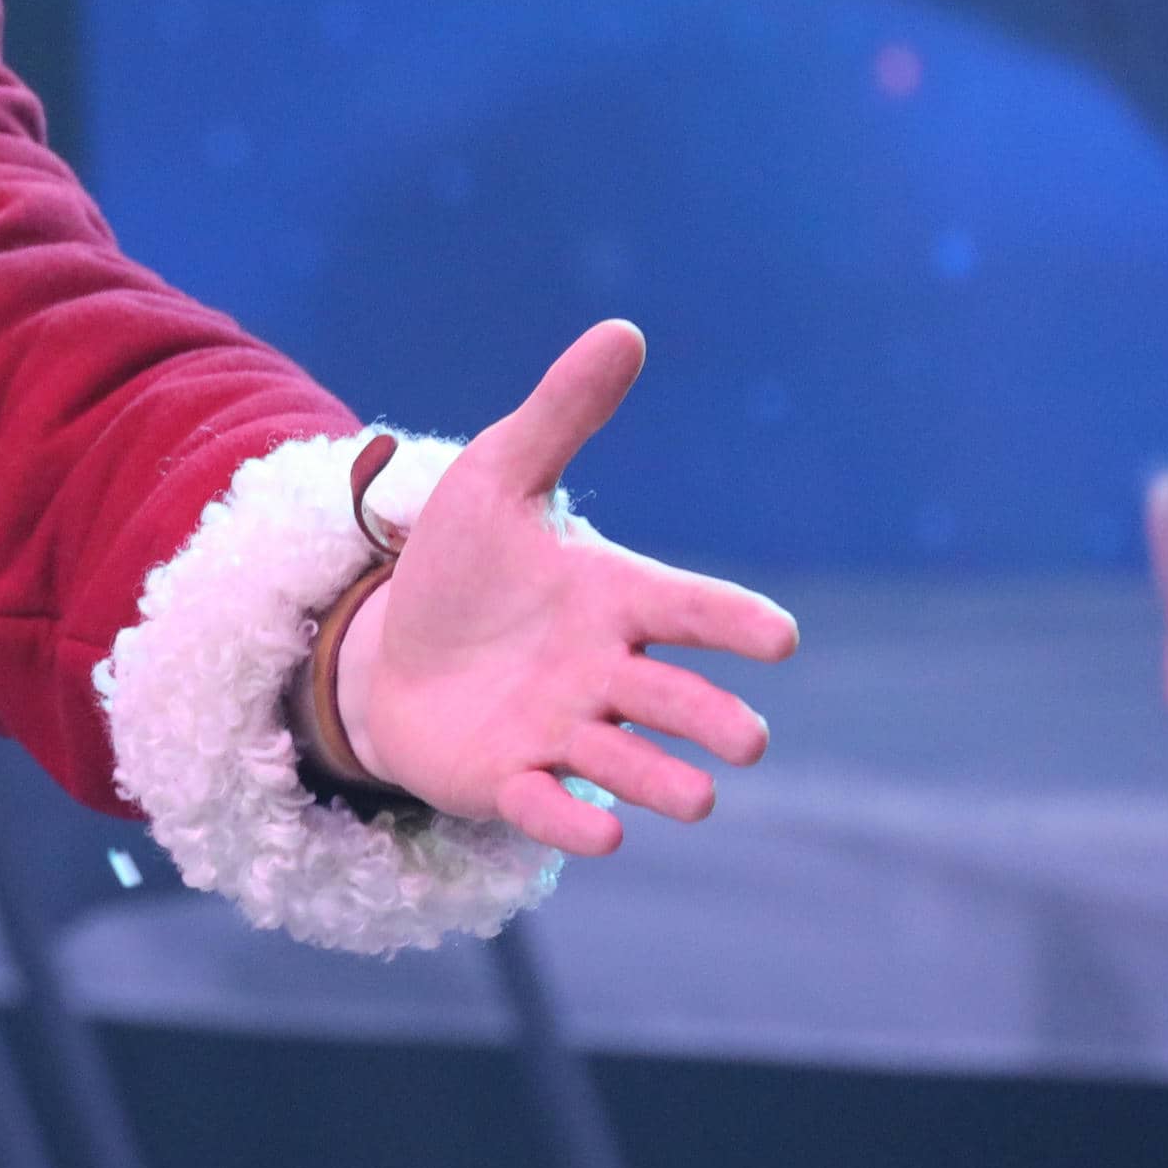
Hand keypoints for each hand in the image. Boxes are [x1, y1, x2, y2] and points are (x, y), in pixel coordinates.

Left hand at [335, 320, 798, 856]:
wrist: (390, 650)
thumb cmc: (463, 567)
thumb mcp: (497, 477)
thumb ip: (560, 414)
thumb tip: (623, 330)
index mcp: (616, 600)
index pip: (691, 609)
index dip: (733, 623)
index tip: (777, 637)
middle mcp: (606, 675)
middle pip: (676, 703)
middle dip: (712, 721)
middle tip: (745, 739)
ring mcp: (564, 735)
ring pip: (630, 768)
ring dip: (663, 783)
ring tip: (698, 796)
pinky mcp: (513, 782)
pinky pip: (552, 809)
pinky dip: (576, 824)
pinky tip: (605, 837)